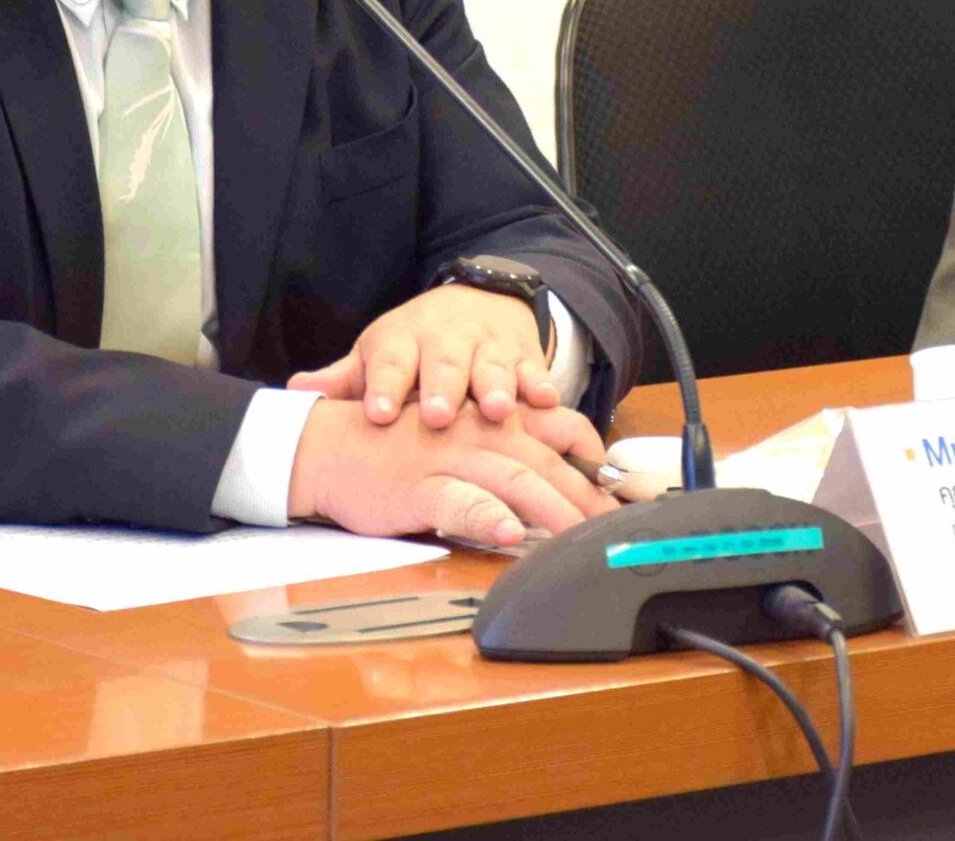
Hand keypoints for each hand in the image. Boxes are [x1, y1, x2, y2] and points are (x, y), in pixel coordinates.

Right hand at [285, 397, 611, 547]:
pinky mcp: (419, 486)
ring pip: (514, 480)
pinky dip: (485, 517)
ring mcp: (451, 457)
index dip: (599, 460)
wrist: (330, 444)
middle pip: (549, 462)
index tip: (624, 492)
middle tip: (617, 530)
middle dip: (589, 498)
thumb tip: (565, 480)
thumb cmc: (403, 445)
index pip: (564, 428)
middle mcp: (481, 431)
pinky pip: (459, 501)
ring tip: (581, 536)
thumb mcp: (465, 435)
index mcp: (495, 418)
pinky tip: (508, 533)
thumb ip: (512, 450)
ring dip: (553, 509)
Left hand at [288, 284, 558, 427]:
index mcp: (403, 341)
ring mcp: (489, 346)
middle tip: (437, 416)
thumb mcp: (379, 354)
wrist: (478, 300)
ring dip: (496, 387)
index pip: (390, 362)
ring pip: (493, 366)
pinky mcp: (525, 354)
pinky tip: (547, 400)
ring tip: (497, 410)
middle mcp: (446, 340)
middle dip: (442, 388)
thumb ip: (344, 379)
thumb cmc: (417, 345)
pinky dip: (541, 383)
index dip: (385, 387)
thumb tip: (292, 389)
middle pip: (444, 363)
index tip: (378, 413)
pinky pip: (535, 369)